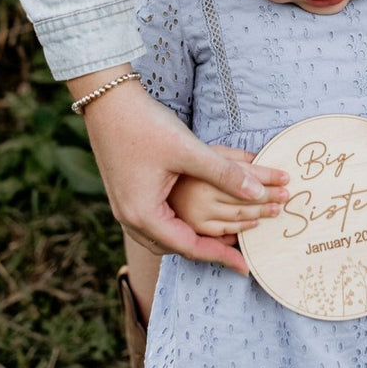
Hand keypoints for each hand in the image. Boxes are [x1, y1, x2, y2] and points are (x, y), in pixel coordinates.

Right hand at [74, 66, 290, 274]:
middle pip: (173, 247)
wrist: (107, 101)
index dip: (220, 256)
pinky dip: (176, 225)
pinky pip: (153, 222)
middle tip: (234, 252)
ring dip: (189, 239)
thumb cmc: (145, 125)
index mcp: (144, 214)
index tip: (244, 265)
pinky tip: (190, 217)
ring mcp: (124, 207)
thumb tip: (259, 193)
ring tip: (215, 239)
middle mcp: (130, 217)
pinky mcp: (125, 193)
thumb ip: (225, 173)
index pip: (189, 247)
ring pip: (162, 236)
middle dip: (206, 250)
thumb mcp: (189, 150)